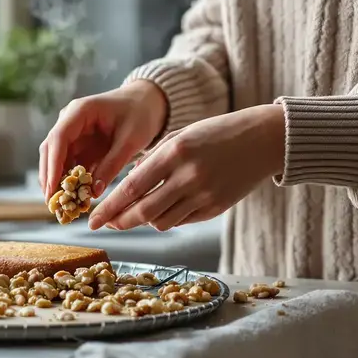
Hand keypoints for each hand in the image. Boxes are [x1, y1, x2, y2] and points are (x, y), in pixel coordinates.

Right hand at [39, 81, 167, 201]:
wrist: (146, 103)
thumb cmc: (140, 115)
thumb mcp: (131, 140)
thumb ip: (112, 164)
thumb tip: (94, 192)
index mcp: (80, 111)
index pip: (59, 138)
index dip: (53, 164)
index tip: (53, 187)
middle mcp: (70, 121)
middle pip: (50, 150)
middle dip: (50, 177)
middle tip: (52, 203)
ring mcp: (73, 134)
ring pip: (56, 160)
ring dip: (57, 181)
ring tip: (60, 206)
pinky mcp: (79, 146)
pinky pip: (69, 165)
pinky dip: (70, 181)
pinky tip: (72, 198)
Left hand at [88, 104, 284, 230]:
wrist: (264, 140)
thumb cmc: (218, 133)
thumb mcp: (182, 136)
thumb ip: (154, 159)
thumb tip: (128, 183)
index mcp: (175, 152)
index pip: (132, 188)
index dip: (110, 207)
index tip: (93, 219)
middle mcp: (189, 176)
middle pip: (144, 211)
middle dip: (120, 221)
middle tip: (107, 224)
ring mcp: (204, 195)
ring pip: (162, 221)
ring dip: (144, 220)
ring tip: (135, 213)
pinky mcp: (216, 208)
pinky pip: (182, 221)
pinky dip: (167, 219)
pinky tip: (162, 210)